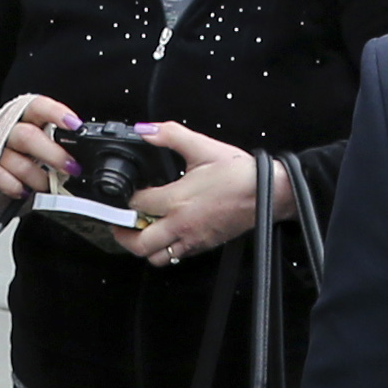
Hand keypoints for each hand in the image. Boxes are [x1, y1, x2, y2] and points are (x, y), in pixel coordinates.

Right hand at [0, 94, 80, 216]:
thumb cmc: (15, 148)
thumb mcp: (35, 136)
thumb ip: (54, 140)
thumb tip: (80, 156)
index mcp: (23, 116)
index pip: (38, 107)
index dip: (56, 114)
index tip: (75, 125)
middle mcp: (8, 130)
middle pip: (28, 137)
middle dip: (53, 154)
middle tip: (71, 168)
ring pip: (17, 162)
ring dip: (38, 177)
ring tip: (50, 186)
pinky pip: (2, 179)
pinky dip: (17, 187)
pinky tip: (25, 191)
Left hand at [119, 121, 264, 266]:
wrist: (268, 192)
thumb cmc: (239, 173)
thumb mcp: (202, 147)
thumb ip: (171, 136)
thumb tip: (147, 130)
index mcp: (177, 200)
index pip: (136, 206)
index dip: (125, 200)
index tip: (126, 193)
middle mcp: (181, 225)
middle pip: (139, 244)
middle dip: (123, 234)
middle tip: (119, 222)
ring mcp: (192, 239)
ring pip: (155, 257)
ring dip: (143, 246)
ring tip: (141, 229)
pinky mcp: (203, 246)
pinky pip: (174, 257)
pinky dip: (163, 249)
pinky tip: (165, 232)